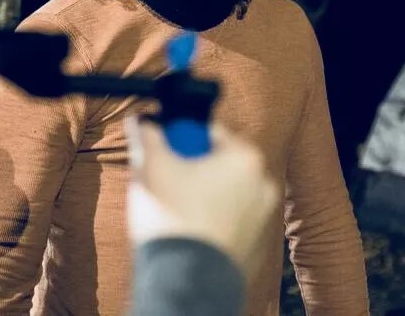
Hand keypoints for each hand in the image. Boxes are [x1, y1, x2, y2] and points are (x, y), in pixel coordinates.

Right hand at [125, 116, 280, 277]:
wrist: (186, 281)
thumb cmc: (173, 219)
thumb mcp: (150, 166)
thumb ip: (147, 136)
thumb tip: (142, 122)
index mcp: (245, 157)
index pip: (209, 130)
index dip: (180, 138)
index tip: (163, 150)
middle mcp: (263, 184)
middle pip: (218, 163)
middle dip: (190, 169)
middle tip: (163, 180)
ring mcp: (262, 218)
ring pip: (223, 194)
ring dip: (200, 195)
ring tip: (172, 209)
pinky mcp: (253, 246)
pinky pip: (228, 222)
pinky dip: (210, 221)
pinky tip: (186, 230)